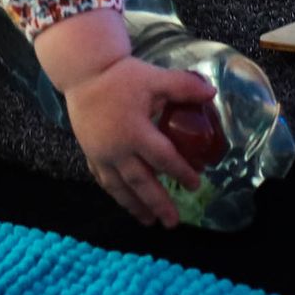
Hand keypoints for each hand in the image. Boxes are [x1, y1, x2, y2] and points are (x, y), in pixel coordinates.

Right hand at [60, 54, 216, 228]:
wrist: (83, 72)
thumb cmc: (120, 75)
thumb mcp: (154, 77)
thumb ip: (183, 87)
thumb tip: (212, 93)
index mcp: (135, 131)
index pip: (163, 158)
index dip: (180, 172)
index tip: (195, 184)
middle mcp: (117, 148)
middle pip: (141, 182)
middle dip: (158, 203)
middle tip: (172, 222)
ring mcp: (100, 154)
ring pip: (120, 187)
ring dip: (135, 206)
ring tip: (149, 221)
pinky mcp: (90, 153)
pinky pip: (104, 180)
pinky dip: (116, 194)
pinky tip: (125, 202)